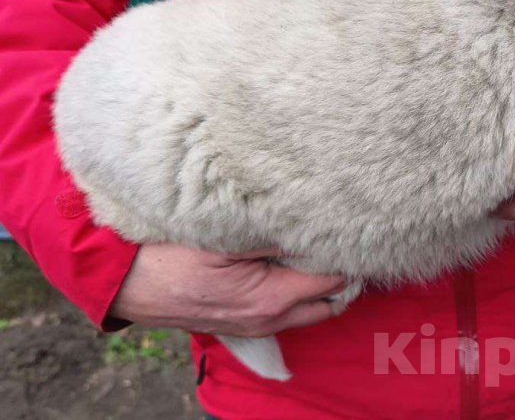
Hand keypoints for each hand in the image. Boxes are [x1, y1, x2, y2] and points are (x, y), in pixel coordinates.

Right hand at [107, 243, 345, 336]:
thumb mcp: (225, 237)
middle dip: (343, 278)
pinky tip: (292, 262)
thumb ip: (273, 234)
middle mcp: (269, 319)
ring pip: (307, 310)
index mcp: (271, 298)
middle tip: (345, 242)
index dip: (347, 257)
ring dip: (320, 286)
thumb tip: (313, 222)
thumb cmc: (171, 256)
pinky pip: (284, 311)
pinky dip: (298, 292)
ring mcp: (255, 325)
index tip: (354, 231)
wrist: (126, 283)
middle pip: (329, 304)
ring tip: (321, 248)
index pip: (333, 281)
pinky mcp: (242, 322)